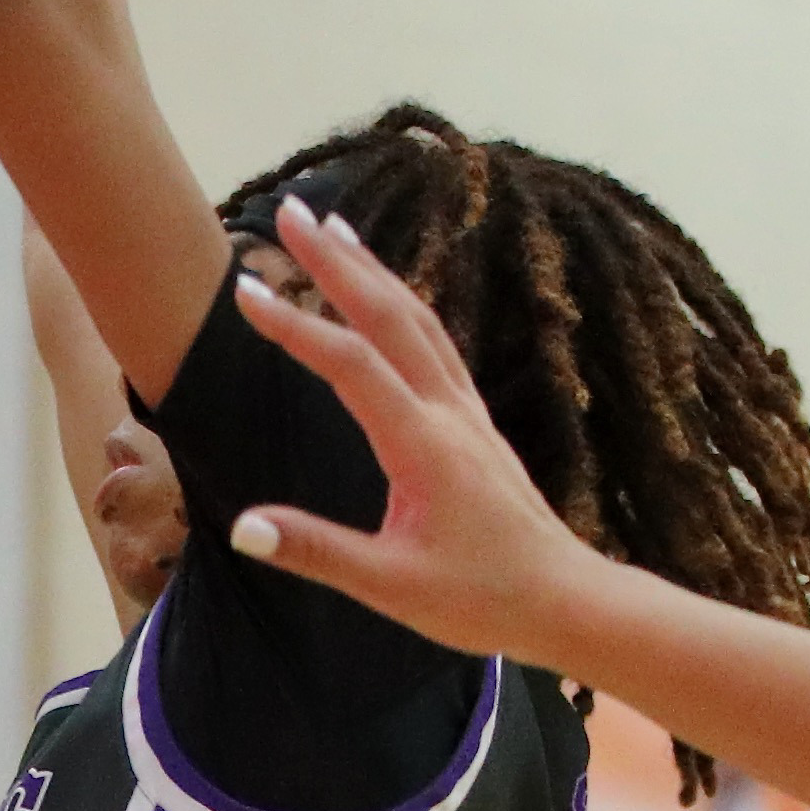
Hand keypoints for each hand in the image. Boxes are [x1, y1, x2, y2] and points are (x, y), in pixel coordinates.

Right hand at [218, 194, 613, 660]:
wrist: (565, 600)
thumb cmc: (482, 599)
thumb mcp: (391, 586)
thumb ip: (317, 551)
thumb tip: (244, 528)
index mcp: (424, 445)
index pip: (350, 366)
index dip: (295, 326)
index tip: (245, 291)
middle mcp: (449, 412)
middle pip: (389, 314)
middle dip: (336, 260)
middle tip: (290, 211)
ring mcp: (466, 412)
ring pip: (417, 319)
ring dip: (371, 269)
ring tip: (331, 230)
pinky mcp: (473, 422)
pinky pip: (433, 341)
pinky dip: (399, 302)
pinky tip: (383, 294)